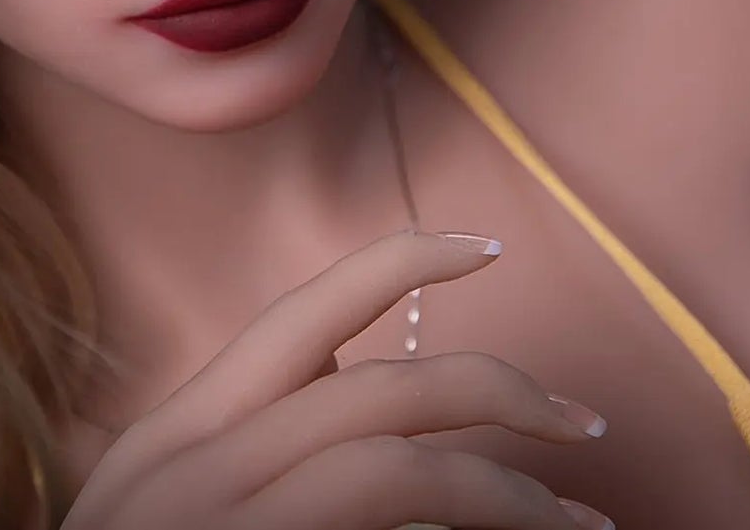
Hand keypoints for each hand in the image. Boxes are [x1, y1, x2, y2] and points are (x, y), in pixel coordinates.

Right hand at [58, 230, 612, 529]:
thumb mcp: (167, 510)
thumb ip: (254, 444)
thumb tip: (358, 390)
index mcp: (174, 436)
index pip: (302, 316)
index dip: (401, 265)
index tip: (483, 247)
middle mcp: (191, 467)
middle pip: (379, 389)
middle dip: (502, 391)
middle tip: (581, 426)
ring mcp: (219, 526)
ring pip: (396, 468)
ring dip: (509, 492)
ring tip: (580, 524)